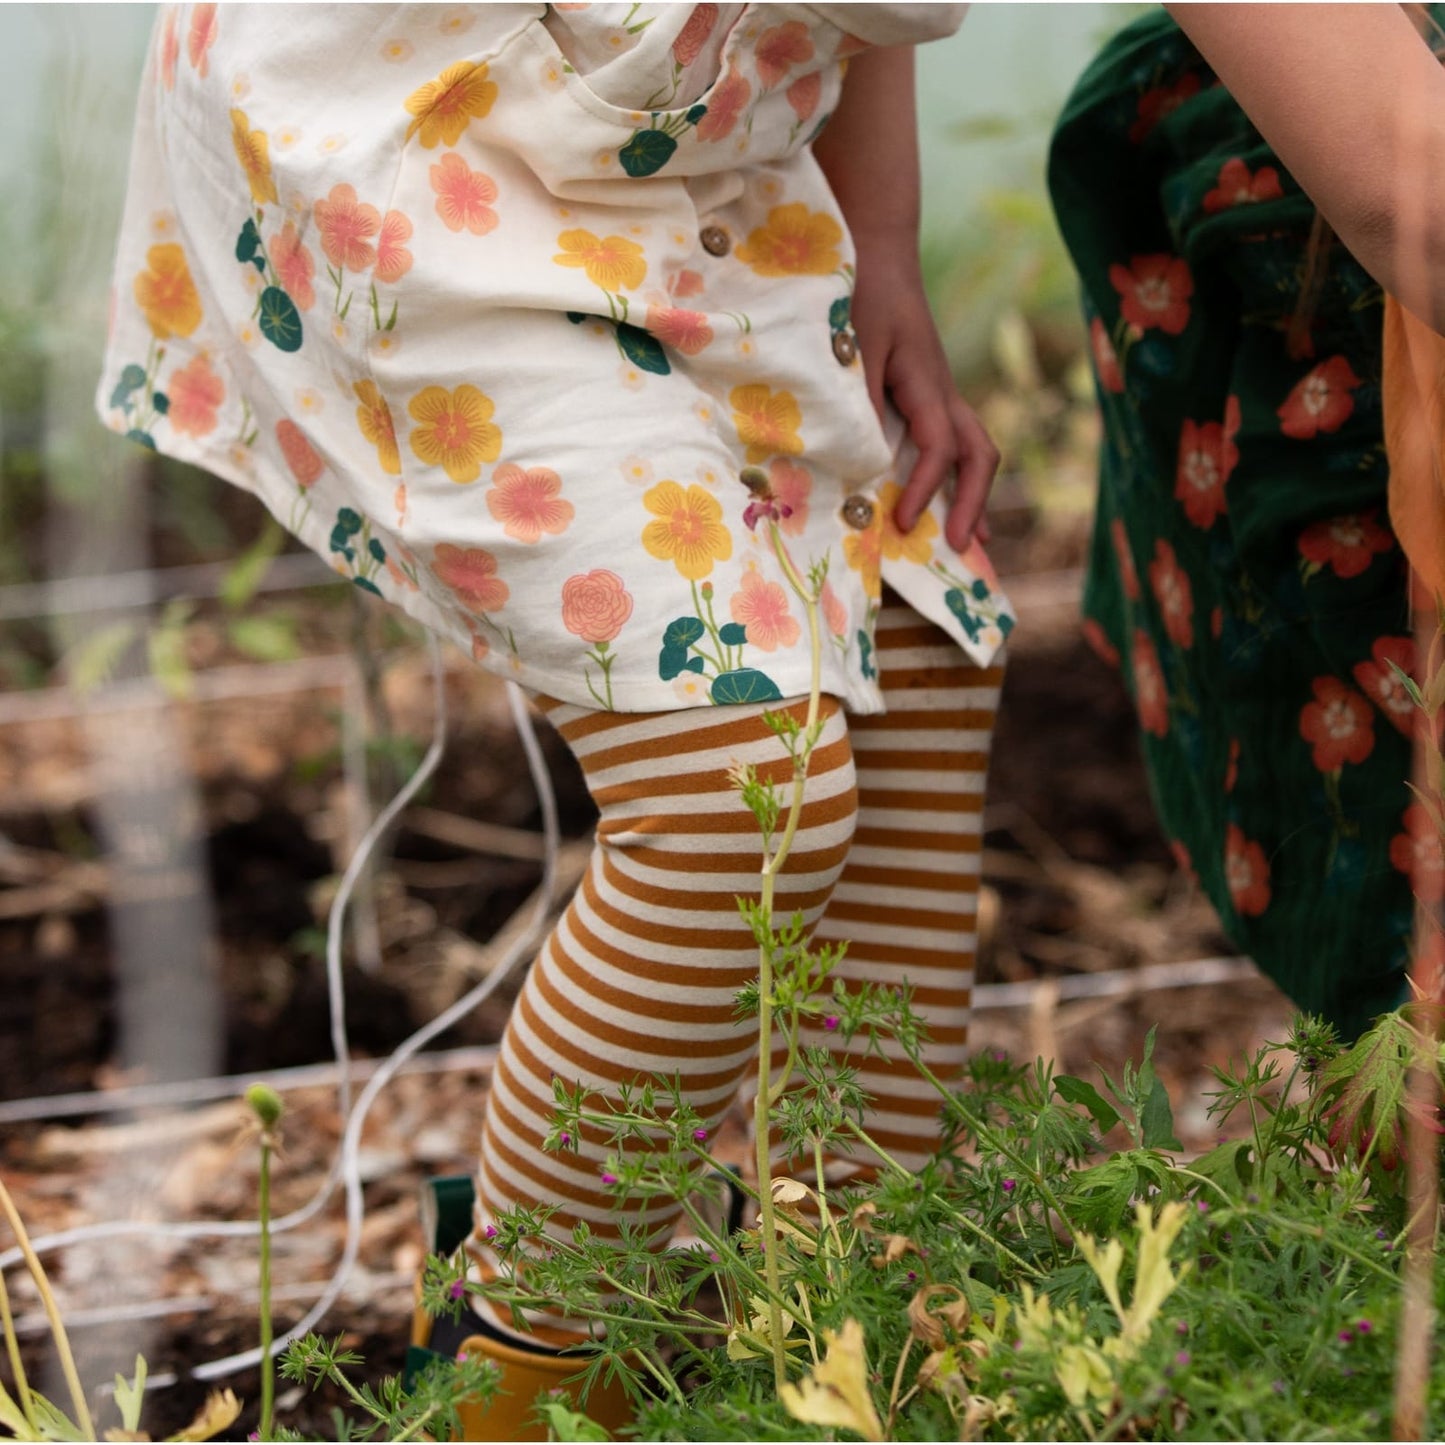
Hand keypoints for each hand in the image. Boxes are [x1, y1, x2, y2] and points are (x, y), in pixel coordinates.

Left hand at [850, 235, 997, 551]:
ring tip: (969, 540)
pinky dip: (951, 477)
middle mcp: (942, 391)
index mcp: (927, 381)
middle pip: (978, 453)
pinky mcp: (923, 393)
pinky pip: (949, 442)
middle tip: (959, 547)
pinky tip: (940, 502)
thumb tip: (858, 459)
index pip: (941, 447)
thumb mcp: (851, 343)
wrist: (875, 248)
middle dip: (972, 502)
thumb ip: (855, 398)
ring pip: (972, 448)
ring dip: (972, 494)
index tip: (901, 522)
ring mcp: (937, 392)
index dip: (925, 488)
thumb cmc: (860, 290)